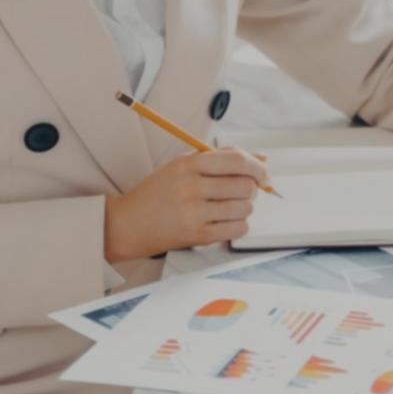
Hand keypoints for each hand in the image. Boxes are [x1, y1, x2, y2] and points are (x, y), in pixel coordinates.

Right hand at [103, 146, 272, 261]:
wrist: (128, 224)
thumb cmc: (159, 191)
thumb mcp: (184, 164)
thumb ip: (222, 157)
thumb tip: (262, 158)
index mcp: (188, 164)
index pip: (237, 160)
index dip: (258, 167)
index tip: (264, 174)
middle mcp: (191, 187)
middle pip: (245, 185)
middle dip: (253, 188)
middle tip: (245, 191)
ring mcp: (193, 213)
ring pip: (244, 208)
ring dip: (245, 207)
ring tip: (230, 206)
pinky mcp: (197, 236)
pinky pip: (237, 229)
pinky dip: (239, 224)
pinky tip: (226, 220)